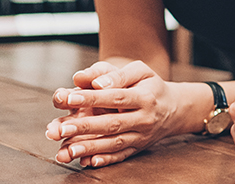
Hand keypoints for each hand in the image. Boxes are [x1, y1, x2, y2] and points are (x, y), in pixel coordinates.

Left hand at [45, 61, 184, 166]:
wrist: (174, 109)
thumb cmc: (150, 86)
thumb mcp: (140, 71)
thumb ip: (116, 74)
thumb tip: (94, 82)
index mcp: (145, 97)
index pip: (116, 97)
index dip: (93, 98)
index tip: (69, 98)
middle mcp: (145, 119)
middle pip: (113, 123)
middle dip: (85, 127)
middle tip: (60, 129)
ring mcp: (141, 136)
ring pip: (114, 143)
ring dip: (90, 147)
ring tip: (67, 150)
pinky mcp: (137, 148)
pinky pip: (120, 156)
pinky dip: (104, 160)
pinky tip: (87, 162)